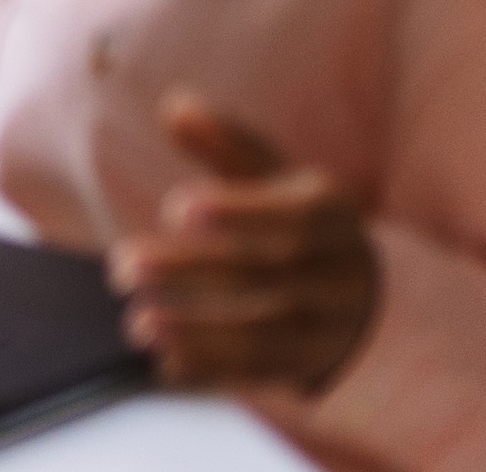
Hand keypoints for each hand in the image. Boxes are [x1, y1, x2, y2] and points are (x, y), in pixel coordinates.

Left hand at [107, 95, 381, 395]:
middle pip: (265, 278)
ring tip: (137, 324)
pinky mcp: (303, 368)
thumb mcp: (276, 176)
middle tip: (121, 265)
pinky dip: (211, 373)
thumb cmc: (297, 218)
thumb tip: (176, 107)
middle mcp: (335, 276)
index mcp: (330, 216)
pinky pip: (259, 378)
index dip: (238, 213)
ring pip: (266, 339)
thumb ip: (227, 145)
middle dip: (191, 273)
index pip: (293, 218)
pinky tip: (163, 364)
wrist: (364, 295)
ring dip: (198, 334)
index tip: (175, 208)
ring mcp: (324, 330)